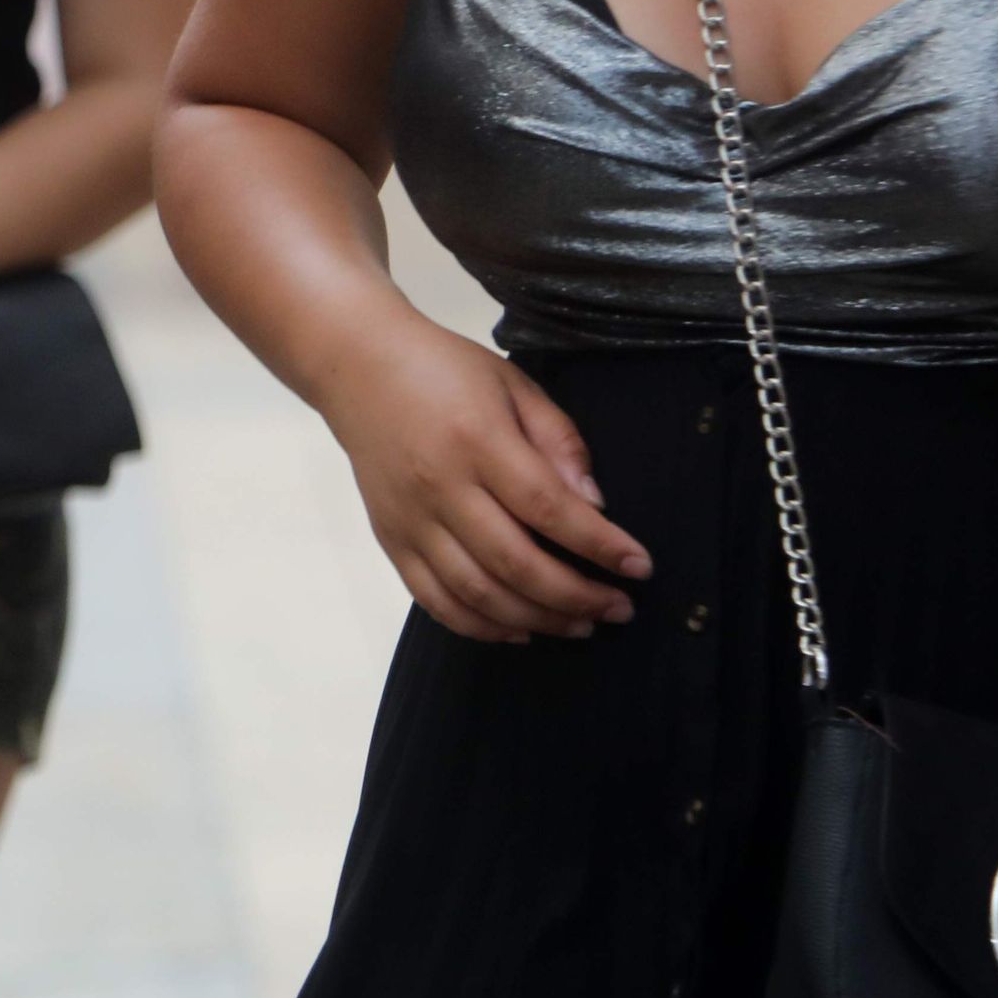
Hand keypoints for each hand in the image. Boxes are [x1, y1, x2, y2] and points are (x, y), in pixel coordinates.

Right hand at [319, 312, 647, 641]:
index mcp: (478, 440)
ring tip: (580, 625)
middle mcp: (441, 487)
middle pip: (516, 563)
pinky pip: (435, 600)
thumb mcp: (513, 385)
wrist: (357, 368)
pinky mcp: (391, 541)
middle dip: (577, 596)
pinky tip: (520, 630)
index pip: (549, 509)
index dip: (600, 545)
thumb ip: (559, 440)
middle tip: (619, 608)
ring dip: (537, 619)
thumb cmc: (445, 370)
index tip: (640, 567)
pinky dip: (480, 627)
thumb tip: (594, 506)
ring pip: (478, 593)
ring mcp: (411, 520)